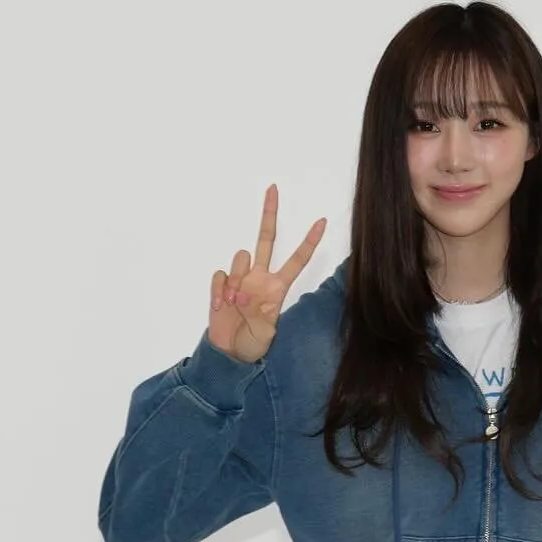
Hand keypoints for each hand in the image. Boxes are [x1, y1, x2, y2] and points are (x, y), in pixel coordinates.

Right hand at [209, 184, 326, 363]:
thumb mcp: (266, 335)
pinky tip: (221, 306)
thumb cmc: (253, 344)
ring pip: (239, 257)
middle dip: (269, 214)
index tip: (321, 222)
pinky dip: (219, 290)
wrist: (228, 353)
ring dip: (236, 280)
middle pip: (266, 239)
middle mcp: (260, 278)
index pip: (296, 259)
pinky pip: (220, 275)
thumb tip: (248, 296)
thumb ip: (261, 316)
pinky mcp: (222, 284)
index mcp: (277, 288)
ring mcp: (240, 279)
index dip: (309, 242)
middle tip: (273, 189)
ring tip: (235, 305)